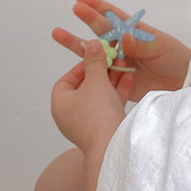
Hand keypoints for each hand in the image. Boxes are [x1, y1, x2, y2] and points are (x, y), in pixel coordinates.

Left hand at [51, 39, 126, 154]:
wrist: (112, 146)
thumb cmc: (97, 115)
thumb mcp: (96, 81)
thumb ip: (94, 61)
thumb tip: (91, 44)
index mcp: (60, 104)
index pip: (66, 80)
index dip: (81, 66)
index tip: (95, 56)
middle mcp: (71, 114)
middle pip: (85, 86)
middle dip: (101, 70)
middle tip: (112, 58)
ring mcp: (88, 122)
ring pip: (99, 95)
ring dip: (112, 79)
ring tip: (124, 65)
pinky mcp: (104, 127)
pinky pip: (109, 104)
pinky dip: (118, 91)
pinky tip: (129, 78)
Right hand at [52, 0, 190, 102]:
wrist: (183, 82)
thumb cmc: (176, 58)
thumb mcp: (162, 47)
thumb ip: (142, 43)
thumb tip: (123, 37)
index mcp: (134, 32)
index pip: (113, 17)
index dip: (99, 7)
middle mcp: (123, 45)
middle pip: (100, 30)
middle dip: (87, 19)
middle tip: (73, 8)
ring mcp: (118, 62)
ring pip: (94, 52)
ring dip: (77, 43)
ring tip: (58, 33)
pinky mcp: (117, 81)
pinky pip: (99, 74)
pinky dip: (86, 70)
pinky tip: (73, 65)